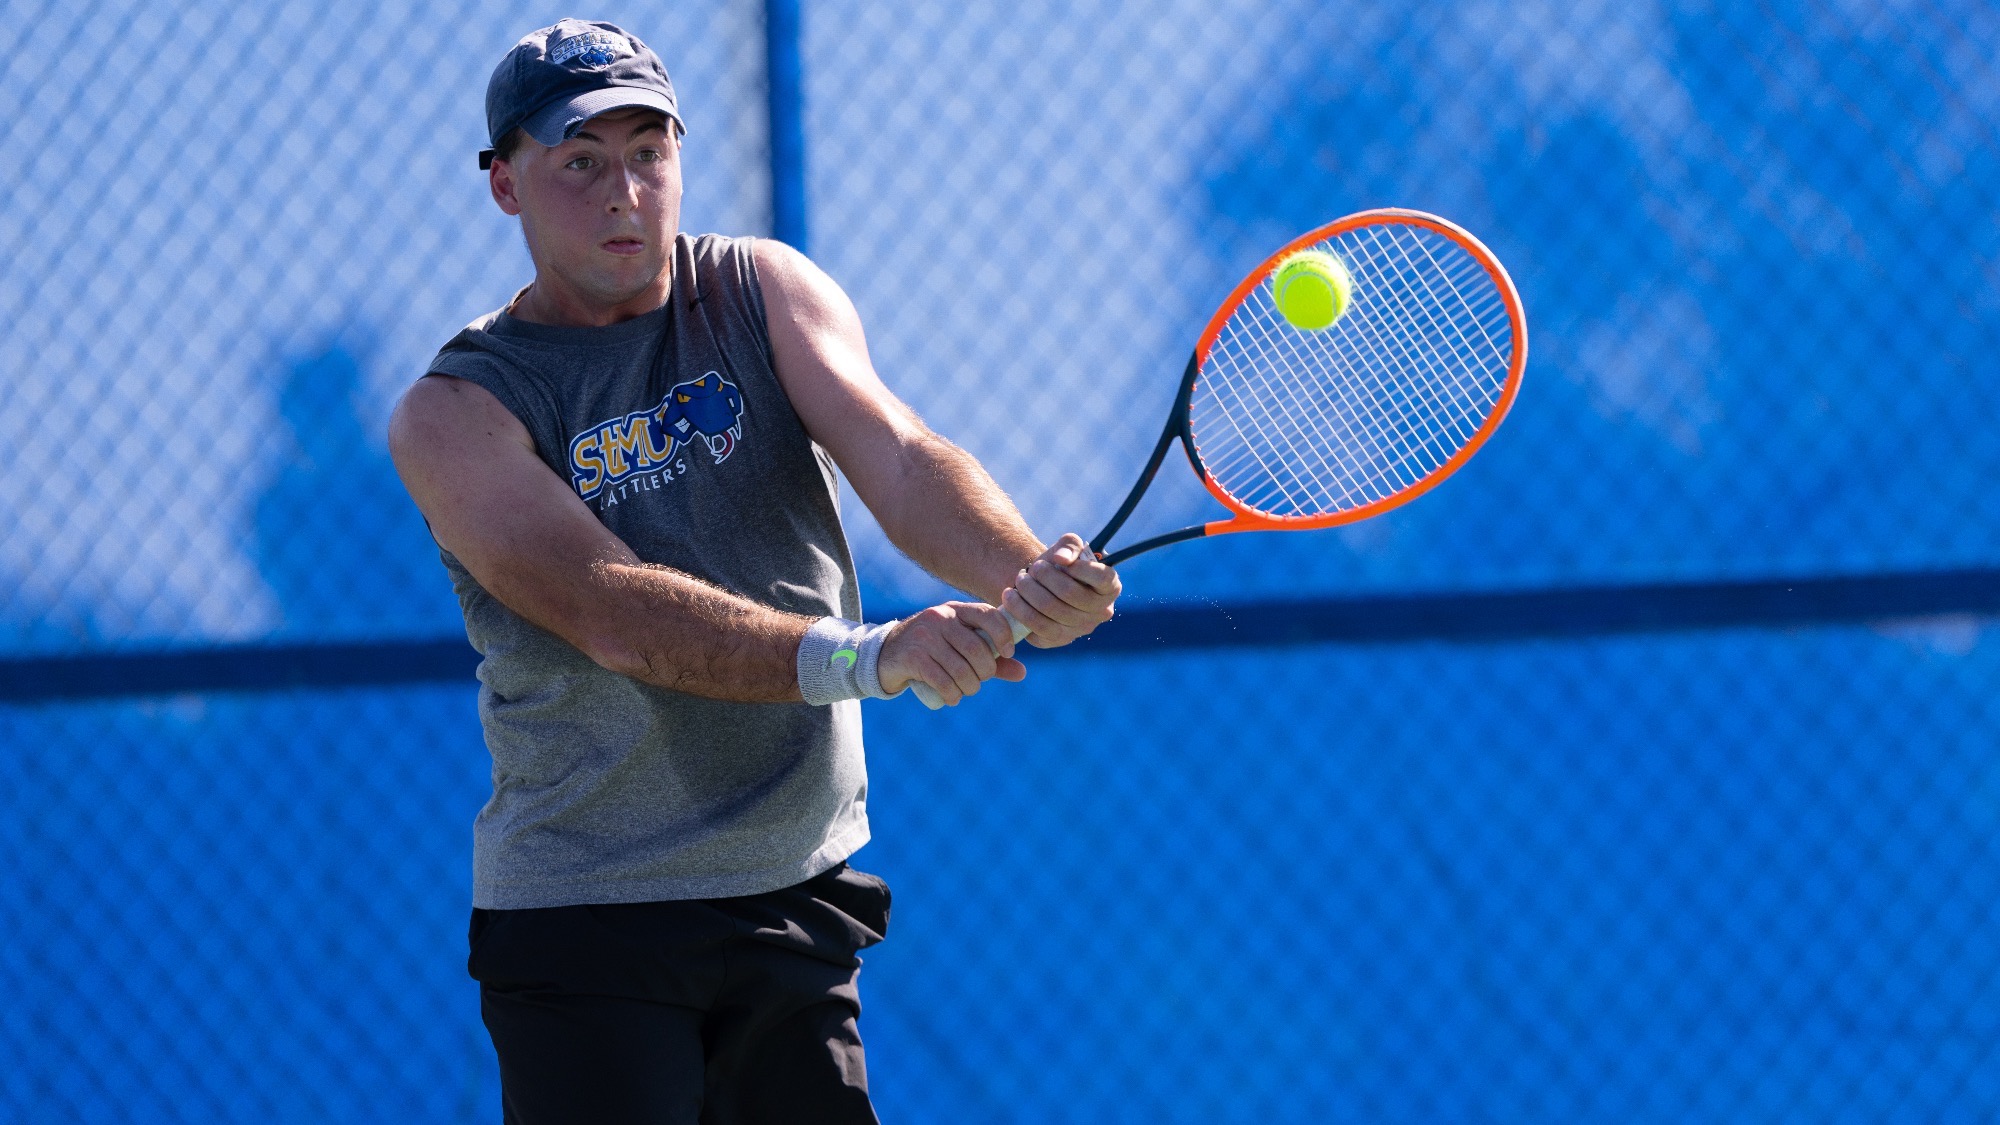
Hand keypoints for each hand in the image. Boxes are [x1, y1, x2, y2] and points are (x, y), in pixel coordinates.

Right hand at [876, 600, 1027, 705]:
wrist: (888, 653)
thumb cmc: (934, 649)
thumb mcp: (960, 646)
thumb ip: (991, 658)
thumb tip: (1022, 672)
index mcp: (957, 609)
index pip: (989, 615)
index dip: (1004, 635)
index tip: (1007, 653)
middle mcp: (941, 618)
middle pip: (977, 649)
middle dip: (985, 672)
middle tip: (980, 679)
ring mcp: (925, 637)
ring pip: (961, 669)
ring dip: (970, 687)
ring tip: (966, 689)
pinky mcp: (913, 657)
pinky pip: (943, 681)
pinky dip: (953, 695)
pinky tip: (952, 697)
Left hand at [1001, 533, 1120, 648]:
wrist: (1040, 586)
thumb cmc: (1059, 565)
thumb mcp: (1066, 548)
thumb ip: (1069, 545)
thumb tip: (1061, 559)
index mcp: (1110, 587)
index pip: (1102, 578)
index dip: (1080, 567)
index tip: (1059, 560)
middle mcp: (1101, 611)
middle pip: (1070, 594)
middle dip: (1044, 576)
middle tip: (1032, 568)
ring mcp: (1081, 629)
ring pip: (1051, 611)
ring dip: (1028, 592)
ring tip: (1019, 580)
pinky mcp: (1059, 640)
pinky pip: (1037, 629)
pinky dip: (1019, 611)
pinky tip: (1012, 598)